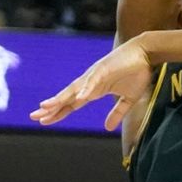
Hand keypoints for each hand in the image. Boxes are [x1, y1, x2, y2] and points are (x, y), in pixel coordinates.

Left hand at [30, 39, 153, 129]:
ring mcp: (96, 75)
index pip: (72, 104)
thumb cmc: (137, 72)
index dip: (58, 112)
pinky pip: (93, 81)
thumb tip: (107, 128)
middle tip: (34, 116)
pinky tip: (78, 99)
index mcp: (94, 90)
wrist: (147, 53)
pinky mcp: (105, 69)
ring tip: (46, 107)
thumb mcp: (128, 99)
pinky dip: (85, 90)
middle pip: (67, 97)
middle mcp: (90, 82)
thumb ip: (117, 113)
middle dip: (51, 107)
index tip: (44, 121)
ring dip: (60, 98)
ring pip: (75, 89)